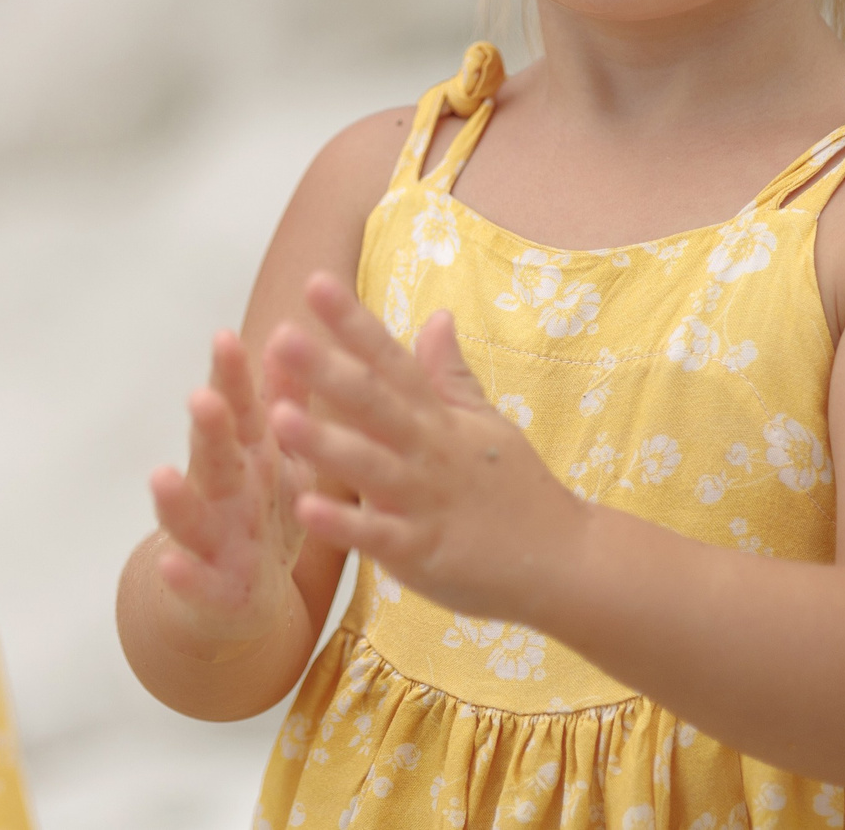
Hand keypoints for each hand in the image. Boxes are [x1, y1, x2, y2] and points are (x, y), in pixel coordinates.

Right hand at [146, 331, 316, 657]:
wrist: (243, 601)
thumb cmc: (264, 515)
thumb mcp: (283, 460)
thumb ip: (284, 405)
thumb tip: (288, 339)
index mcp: (247, 458)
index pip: (237, 410)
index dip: (230, 377)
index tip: (224, 338)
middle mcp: (221, 492)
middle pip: (211, 455)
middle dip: (207, 429)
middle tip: (201, 397)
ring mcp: (212, 540)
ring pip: (189, 515)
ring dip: (174, 498)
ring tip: (159, 477)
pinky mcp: (211, 590)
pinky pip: (197, 583)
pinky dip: (184, 576)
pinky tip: (169, 564)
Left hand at [266, 274, 585, 621]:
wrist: (568, 562)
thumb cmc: (517, 491)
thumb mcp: (486, 424)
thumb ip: (450, 375)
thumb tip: (436, 314)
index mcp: (437, 418)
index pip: (392, 359)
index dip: (353, 322)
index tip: (315, 281)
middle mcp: (427, 451)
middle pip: (373, 403)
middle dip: (326, 370)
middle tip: (280, 336)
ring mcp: (424, 501)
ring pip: (368, 466)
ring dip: (324, 441)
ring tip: (277, 416)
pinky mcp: (422, 552)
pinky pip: (378, 537)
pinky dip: (343, 524)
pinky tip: (304, 507)